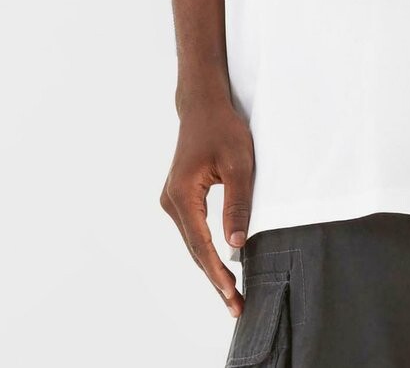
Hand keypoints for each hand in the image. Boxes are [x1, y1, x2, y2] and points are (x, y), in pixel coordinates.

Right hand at [160, 100, 254, 316]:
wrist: (203, 105)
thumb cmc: (223, 128)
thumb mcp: (238, 164)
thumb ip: (237, 204)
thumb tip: (237, 244)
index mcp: (182, 195)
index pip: (201, 244)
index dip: (217, 273)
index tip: (232, 295)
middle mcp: (171, 201)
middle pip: (194, 249)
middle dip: (215, 278)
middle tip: (238, 306)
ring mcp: (172, 200)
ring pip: (193, 243)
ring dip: (211, 267)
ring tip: (232, 293)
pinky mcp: (179, 198)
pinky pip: (193, 231)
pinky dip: (207, 250)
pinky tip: (221, 266)